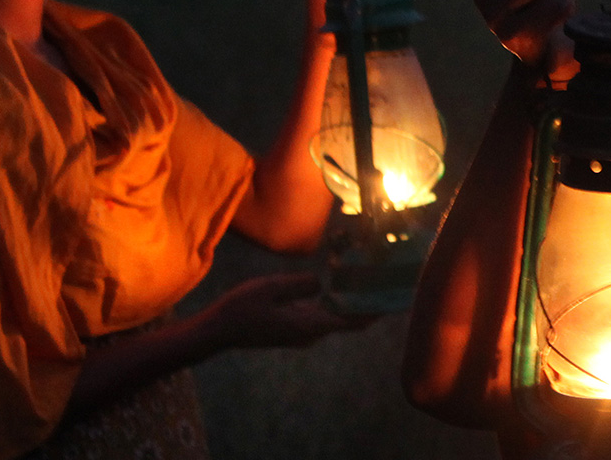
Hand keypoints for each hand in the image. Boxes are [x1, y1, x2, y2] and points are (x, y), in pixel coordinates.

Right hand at [199, 273, 366, 349]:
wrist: (217, 331)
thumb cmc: (240, 310)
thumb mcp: (270, 288)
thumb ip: (300, 285)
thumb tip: (322, 282)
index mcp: (309, 325)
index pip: (352, 321)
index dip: (375, 311)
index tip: (393, 298)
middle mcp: (310, 333)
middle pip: (348, 319)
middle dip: (365, 301)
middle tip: (381, 277)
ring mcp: (302, 333)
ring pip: (335, 316)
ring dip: (349, 299)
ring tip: (365, 276)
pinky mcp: (294, 328)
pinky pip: (321, 315)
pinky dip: (333, 300)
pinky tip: (337, 283)